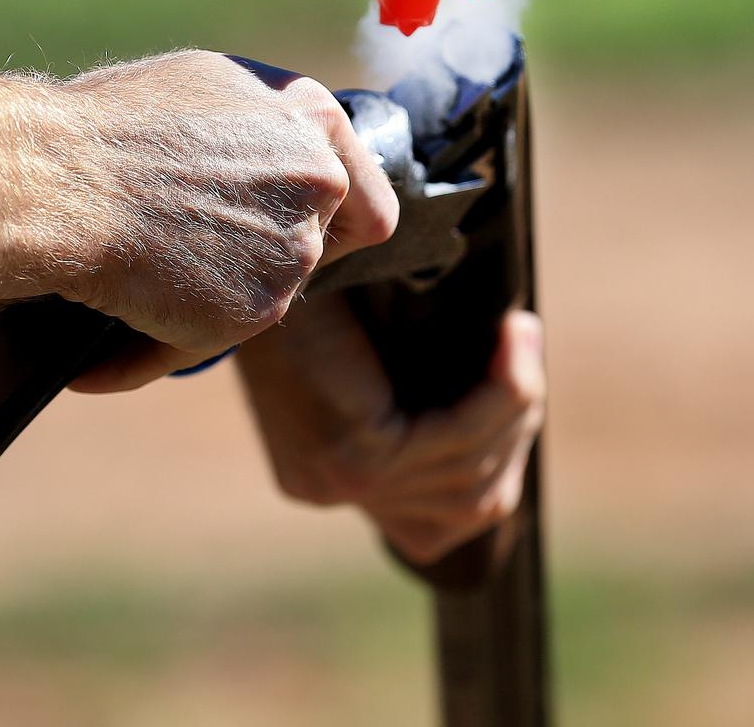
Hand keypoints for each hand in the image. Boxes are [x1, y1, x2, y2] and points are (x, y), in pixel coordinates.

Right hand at [0, 53, 397, 389]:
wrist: (64, 182)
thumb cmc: (117, 125)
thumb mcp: (212, 89)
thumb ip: (270, 126)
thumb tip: (282, 156)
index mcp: (315, 120)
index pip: (369, 195)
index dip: (341, 220)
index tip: (313, 231)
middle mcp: (320, 183)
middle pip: (323, 245)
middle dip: (275, 254)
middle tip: (212, 248)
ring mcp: (296, 250)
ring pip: (273, 290)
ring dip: (220, 295)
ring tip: (152, 273)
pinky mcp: (259, 309)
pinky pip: (220, 336)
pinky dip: (169, 339)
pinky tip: (122, 331)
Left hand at [237, 294, 544, 564]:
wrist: (248, 248)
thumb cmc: (308, 285)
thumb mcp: (362, 349)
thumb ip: (409, 394)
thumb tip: (495, 408)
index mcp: (326, 474)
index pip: (433, 522)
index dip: (493, 462)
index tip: (512, 388)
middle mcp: (328, 488)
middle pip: (466, 502)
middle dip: (514, 427)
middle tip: (522, 347)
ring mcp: (339, 482)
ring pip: (471, 477)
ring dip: (515, 407)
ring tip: (519, 339)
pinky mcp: (352, 454)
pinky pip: (458, 438)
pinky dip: (502, 391)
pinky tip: (511, 339)